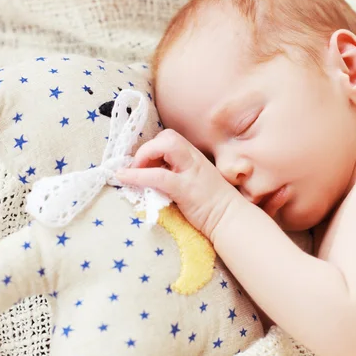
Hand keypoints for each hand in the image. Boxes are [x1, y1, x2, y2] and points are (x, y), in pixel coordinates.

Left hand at [116, 129, 241, 240]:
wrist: (231, 218)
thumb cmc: (213, 204)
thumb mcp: (195, 182)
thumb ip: (178, 173)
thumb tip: (152, 173)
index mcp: (194, 158)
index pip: (170, 138)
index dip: (153, 148)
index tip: (145, 165)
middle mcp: (193, 159)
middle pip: (167, 136)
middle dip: (147, 149)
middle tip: (139, 168)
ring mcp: (190, 172)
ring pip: (164, 147)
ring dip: (142, 157)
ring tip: (133, 173)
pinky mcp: (185, 188)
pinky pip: (157, 175)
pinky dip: (137, 175)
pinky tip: (124, 178)